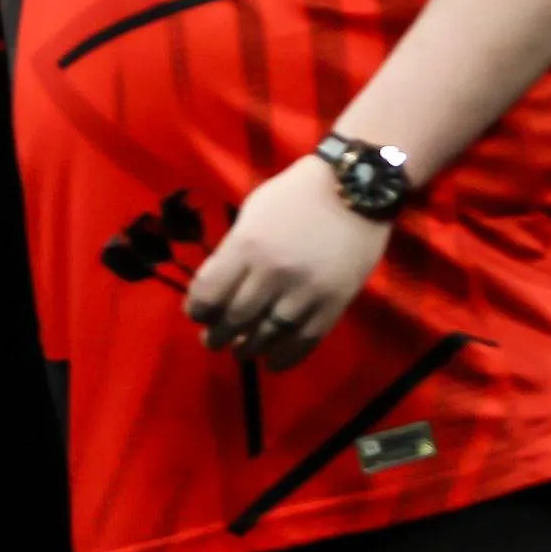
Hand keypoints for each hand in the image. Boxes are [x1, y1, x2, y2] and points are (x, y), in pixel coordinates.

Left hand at [183, 157, 391, 371]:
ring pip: (267, 335)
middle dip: (217, 335)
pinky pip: (304, 341)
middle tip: (212, 340)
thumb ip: (234, 249)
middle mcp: (272, 274)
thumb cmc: (295, 195)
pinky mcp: (333, 305)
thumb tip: (218, 285)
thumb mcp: (253, 212)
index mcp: (246, 246)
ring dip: (248, 349)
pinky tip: (271, 362)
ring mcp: (304, 292)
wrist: (354, 189)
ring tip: (240, 351)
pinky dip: (285, 357)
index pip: (209, 293)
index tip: (196, 315)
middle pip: (235, 319)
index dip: (197, 310)